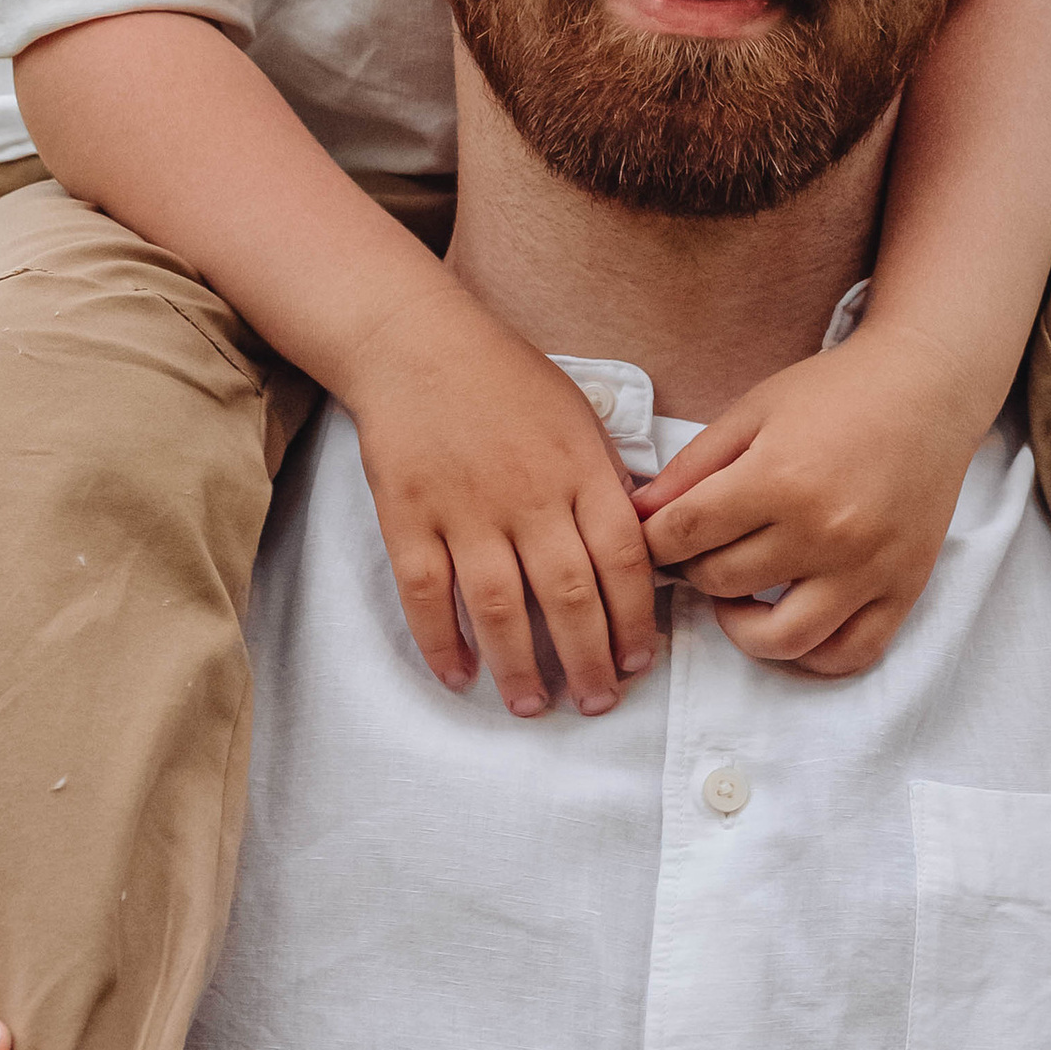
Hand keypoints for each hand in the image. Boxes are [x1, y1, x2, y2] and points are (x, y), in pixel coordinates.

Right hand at [339, 275, 658, 717]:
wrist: (418, 343)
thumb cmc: (509, 381)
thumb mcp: (580, 419)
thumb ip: (607, 484)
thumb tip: (642, 552)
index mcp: (579, 468)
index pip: (622, 558)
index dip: (635, 619)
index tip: (638, 663)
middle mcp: (528, 494)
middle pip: (567, 595)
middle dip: (588, 660)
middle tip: (597, 704)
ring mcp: (465, 508)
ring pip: (497, 607)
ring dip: (519, 666)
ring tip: (533, 706)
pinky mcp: (408, 516)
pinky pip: (426, 593)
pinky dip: (442, 642)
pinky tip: (461, 676)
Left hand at [632, 321, 982, 679]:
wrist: (927, 388)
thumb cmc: (836, 393)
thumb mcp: (753, 410)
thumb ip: (692, 466)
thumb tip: (637, 515)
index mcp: (778, 478)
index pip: (683, 535)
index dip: (652, 540)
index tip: (654, 536)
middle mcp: (823, 532)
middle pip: (721, 582)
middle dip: (692, 569)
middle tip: (699, 550)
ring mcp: (866, 569)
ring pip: (778, 639)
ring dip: (739, 624)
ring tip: (737, 595)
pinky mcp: (902, 589)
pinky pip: (848, 655)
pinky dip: (811, 656)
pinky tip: (790, 621)